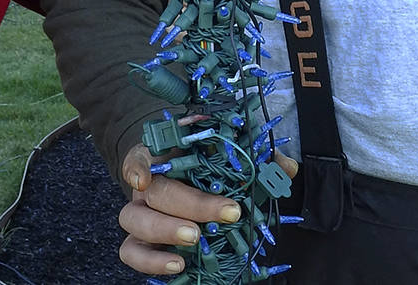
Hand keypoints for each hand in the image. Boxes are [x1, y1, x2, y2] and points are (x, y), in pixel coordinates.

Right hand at [116, 143, 299, 275]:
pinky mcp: (139, 241)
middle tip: (227, 213)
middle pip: (156, 191)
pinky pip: (131, 252)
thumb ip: (257, 159)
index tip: (145, 177)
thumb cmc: (206, 168)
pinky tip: (177, 265)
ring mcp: (139, 212)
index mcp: (164, 156)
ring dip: (164, 230)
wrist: (183, 183)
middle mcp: (146, 183)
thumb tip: (285, 167)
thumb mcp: (229, 158)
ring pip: (133, 220)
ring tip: (195, 240)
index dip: (139, 164)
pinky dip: (149, 261)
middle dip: (192, 203)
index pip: (142, 152)